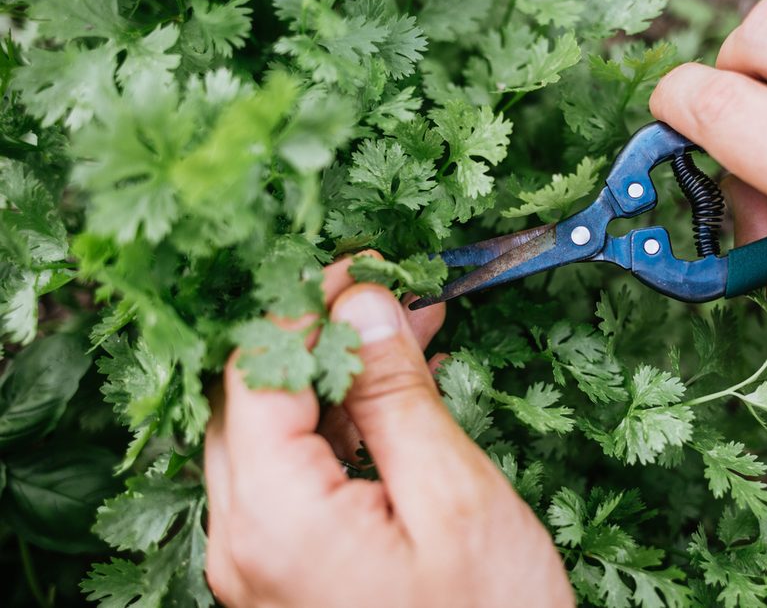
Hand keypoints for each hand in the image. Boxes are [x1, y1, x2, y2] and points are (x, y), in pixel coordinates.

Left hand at [203, 255, 572, 606]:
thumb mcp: (455, 499)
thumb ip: (396, 396)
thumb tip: (363, 302)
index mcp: (274, 519)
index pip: (257, 368)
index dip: (304, 302)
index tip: (364, 266)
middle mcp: (243, 540)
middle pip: (253, 395)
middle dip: (321, 329)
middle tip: (392, 293)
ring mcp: (259, 559)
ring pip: (274, 428)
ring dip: (336, 372)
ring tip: (408, 332)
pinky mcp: (286, 567)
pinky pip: (295, 472)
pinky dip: (340, 423)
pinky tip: (394, 397)